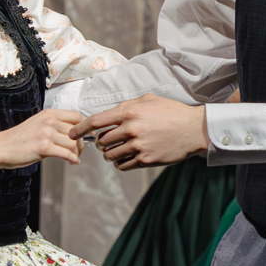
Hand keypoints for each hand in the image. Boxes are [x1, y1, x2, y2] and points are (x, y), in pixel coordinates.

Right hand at [0, 109, 83, 181]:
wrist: (2, 147)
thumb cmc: (19, 138)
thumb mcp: (38, 124)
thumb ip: (54, 125)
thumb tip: (72, 134)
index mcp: (49, 114)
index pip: (77, 116)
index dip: (83, 127)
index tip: (83, 136)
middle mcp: (49, 121)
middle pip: (77, 131)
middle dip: (81, 143)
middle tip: (78, 150)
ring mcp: (46, 133)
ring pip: (73, 143)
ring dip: (76, 152)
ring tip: (73, 157)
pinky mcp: (43, 147)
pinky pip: (66, 153)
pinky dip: (73, 159)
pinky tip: (73, 162)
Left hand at [72, 94, 206, 169]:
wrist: (193, 129)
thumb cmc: (171, 112)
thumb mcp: (147, 100)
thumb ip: (126, 106)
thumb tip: (108, 114)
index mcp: (129, 112)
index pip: (96, 122)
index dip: (80, 129)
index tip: (72, 134)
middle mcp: (131, 130)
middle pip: (102, 141)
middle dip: (100, 143)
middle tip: (106, 142)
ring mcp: (138, 146)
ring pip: (110, 155)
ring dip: (110, 154)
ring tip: (115, 151)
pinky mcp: (146, 160)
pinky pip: (123, 165)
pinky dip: (120, 163)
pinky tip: (125, 158)